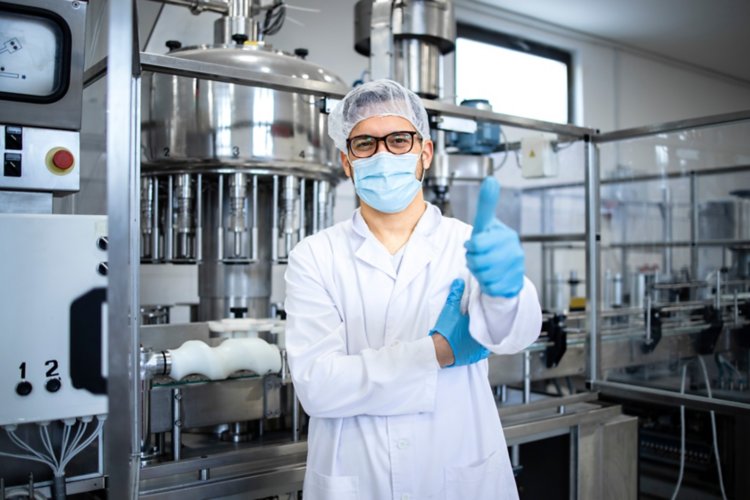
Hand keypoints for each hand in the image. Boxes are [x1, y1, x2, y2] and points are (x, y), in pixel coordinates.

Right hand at [429, 279, 489, 366]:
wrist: (440, 351)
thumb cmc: (446, 331)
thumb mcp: (449, 310)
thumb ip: (455, 295)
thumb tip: (459, 282)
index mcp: (478, 323)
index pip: (489, 315)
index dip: (490, 311)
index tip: (490, 307)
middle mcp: (482, 336)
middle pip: (492, 327)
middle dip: (491, 323)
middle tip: (490, 318)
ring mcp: (481, 347)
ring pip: (490, 339)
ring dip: (489, 334)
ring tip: (488, 329)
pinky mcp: (477, 355)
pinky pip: (486, 350)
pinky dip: (485, 346)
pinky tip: (482, 342)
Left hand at [464, 177, 524, 297]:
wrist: (508, 273)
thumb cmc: (492, 245)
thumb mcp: (486, 226)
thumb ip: (486, 205)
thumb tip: (490, 179)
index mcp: (505, 234)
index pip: (479, 239)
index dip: (472, 245)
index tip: (475, 234)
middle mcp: (513, 250)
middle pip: (476, 258)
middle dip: (472, 259)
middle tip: (477, 257)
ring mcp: (516, 267)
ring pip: (482, 273)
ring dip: (477, 271)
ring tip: (484, 266)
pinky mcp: (514, 283)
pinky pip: (489, 286)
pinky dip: (486, 284)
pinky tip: (491, 278)